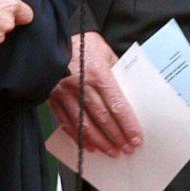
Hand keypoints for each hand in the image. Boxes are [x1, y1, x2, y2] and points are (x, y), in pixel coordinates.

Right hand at [49, 30, 142, 157]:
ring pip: (85, 124)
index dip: (128, 124)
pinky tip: (88, 145)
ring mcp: (65, 93)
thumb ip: (118, 74)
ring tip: (110, 151)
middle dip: (117, 136)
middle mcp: (81, 85)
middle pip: (103, 118)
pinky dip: (78, 136)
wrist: (55, 38)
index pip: (117, 104)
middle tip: (126, 149)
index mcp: (98, 73)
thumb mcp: (106, 54)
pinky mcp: (53, 98)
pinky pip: (66, 122)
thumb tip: (131, 94)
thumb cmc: (84, 44)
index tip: (135, 138)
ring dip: (99, 141)